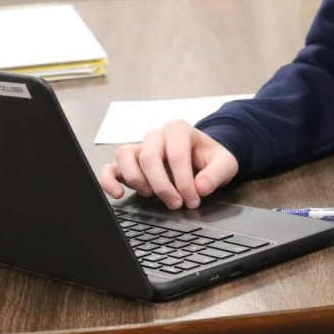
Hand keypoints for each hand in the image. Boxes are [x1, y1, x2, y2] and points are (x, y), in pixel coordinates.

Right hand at [99, 119, 238, 209]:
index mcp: (179, 129)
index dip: (184, 181)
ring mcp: (140, 147)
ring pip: (126, 157)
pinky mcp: (129, 162)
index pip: (176, 155)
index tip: (192, 199)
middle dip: (163, 186)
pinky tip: (118, 194)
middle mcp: (156, 135)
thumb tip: (201, 188)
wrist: (201, 157)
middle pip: (150, 157)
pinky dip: (109, 180)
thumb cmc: (209, 158)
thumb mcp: (224, 164)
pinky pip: (110, 167)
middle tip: (176, 204)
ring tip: (153, 195)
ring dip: (138, 181)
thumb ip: (216, 174)